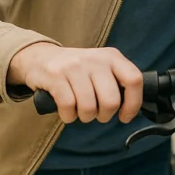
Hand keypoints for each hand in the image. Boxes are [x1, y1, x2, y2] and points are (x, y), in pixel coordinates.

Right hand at [8, 43, 142, 124]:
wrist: (41, 58)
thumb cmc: (77, 70)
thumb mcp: (101, 67)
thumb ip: (116, 82)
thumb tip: (130, 108)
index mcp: (112, 57)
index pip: (134, 80)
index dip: (133, 103)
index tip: (125, 116)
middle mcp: (95, 59)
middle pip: (111, 100)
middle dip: (105, 115)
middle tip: (98, 115)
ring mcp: (74, 66)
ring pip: (89, 106)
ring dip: (86, 117)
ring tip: (82, 112)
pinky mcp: (55, 75)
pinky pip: (68, 106)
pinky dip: (69, 116)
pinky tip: (68, 112)